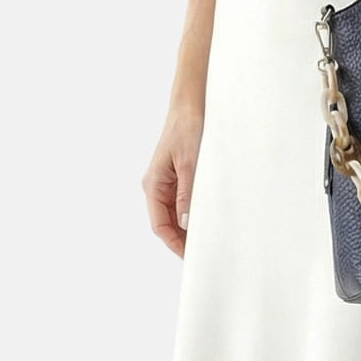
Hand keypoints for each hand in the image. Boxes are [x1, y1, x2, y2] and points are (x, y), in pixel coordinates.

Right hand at [142, 105, 203, 258]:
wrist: (191, 104)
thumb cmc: (188, 128)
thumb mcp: (190, 163)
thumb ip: (187, 194)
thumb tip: (186, 224)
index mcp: (154, 184)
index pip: (160, 225)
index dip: (174, 243)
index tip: (190, 256)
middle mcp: (156, 186)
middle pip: (166, 223)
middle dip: (181, 239)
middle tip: (203, 252)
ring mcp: (166, 182)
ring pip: (174, 214)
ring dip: (187, 228)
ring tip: (206, 240)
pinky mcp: (177, 176)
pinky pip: (181, 202)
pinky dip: (191, 213)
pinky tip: (206, 219)